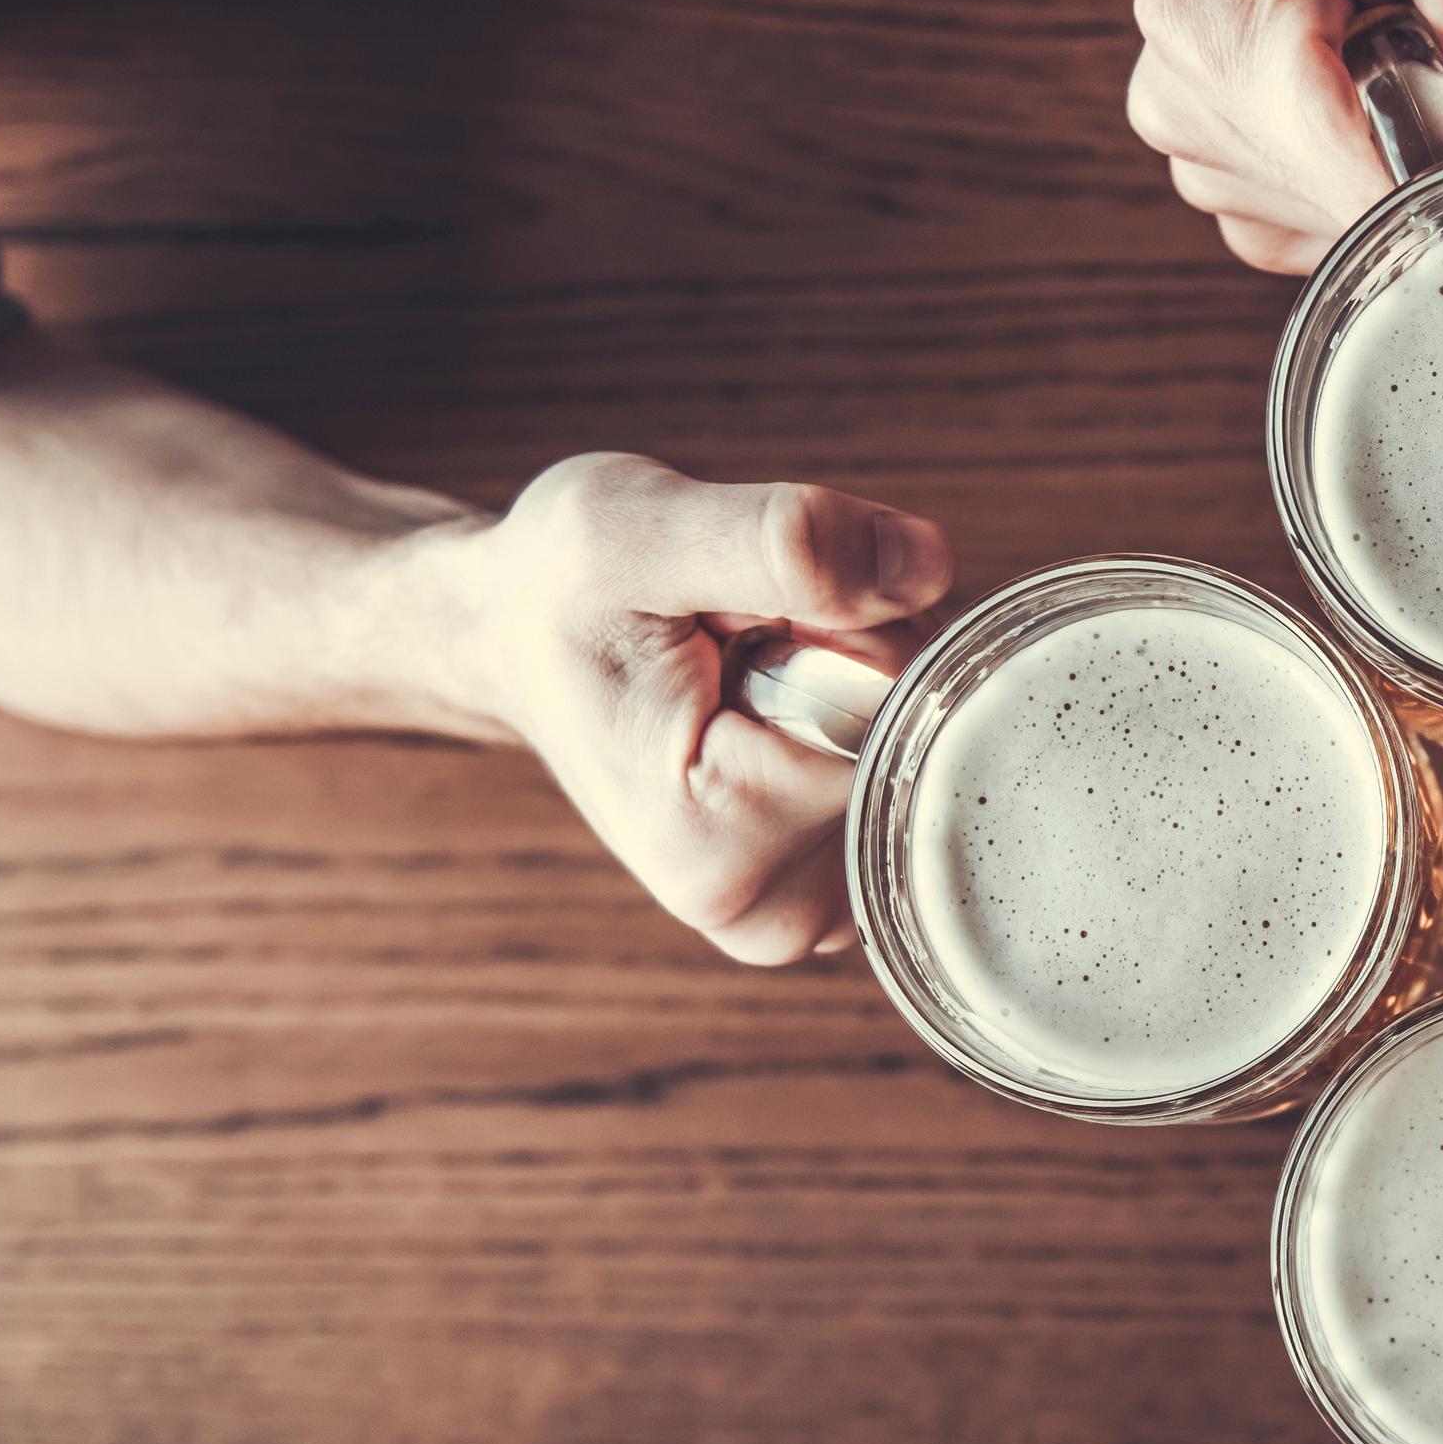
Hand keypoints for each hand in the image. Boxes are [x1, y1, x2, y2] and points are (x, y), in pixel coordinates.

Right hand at [429, 453, 951, 964]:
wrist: (517, 637)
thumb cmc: (561, 587)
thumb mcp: (637, 529)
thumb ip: (782, 542)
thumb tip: (924, 566)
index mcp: (721, 849)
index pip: (897, 716)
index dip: (846, 633)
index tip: (745, 623)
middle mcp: (774, 913)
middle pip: (923, 745)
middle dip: (861, 660)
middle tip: (744, 641)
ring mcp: (811, 914)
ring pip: (925, 757)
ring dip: (861, 685)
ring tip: (748, 672)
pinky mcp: (835, 887)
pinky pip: (913, 776)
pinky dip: (865, 718)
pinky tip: (778, 706)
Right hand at [1129, 0, 1442, 272]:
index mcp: (1207, 15)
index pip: (1348, 177)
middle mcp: (1174, 89)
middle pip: (1348, 209)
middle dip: (1428, 152)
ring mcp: (1189, 143)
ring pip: (1342, 232)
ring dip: (1405, 164)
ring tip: (1405, 45)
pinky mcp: (1224, 179)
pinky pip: (1327, 235)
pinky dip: (1379, 183)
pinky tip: (1380, 93)